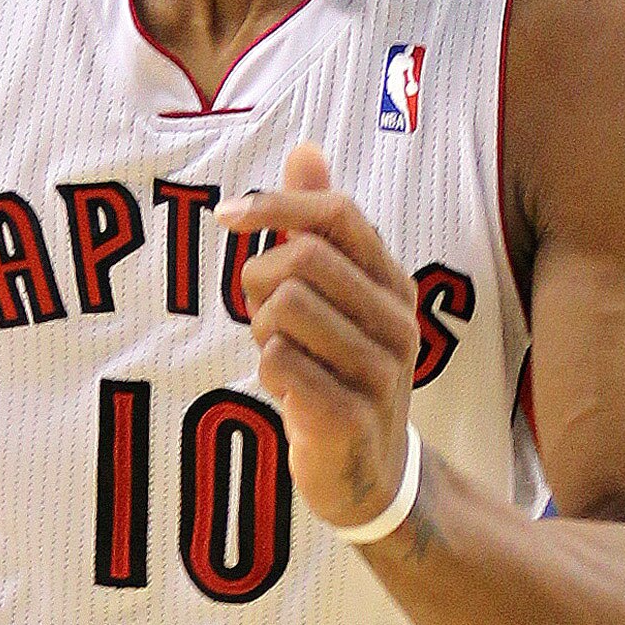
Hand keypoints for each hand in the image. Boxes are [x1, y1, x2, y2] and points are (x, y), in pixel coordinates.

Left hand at [223, 143, 417, 537]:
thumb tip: (304, 150)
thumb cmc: (341, 375)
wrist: (368, 475)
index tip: (227, 216)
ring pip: (284, 309)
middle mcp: (398, 323)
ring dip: (259, 329)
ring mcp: (379, 373)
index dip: (277, 206)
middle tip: (258, 313)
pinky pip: (278, 363)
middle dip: (257, 279)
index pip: (339, 216)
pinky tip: (284, 388)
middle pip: (303, 259)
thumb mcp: (338, 298)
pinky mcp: (350, 417)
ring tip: (277, 354)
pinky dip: (265, 369)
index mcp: (394, 285)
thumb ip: (319, 228)